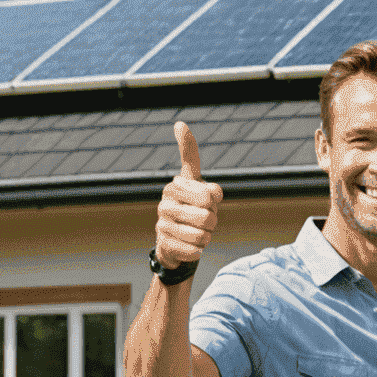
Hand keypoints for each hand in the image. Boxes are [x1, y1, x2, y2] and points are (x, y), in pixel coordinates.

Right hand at [154, 121, 222, 270]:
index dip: (214, 200)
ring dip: (206, 237)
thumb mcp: (202, 188)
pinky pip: (194, 251)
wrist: (176, 244)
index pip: (209, 193)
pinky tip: (191, 248)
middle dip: (213, 222)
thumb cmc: (194, 212)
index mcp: (176, 186)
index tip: (206, 198)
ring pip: (202, 235)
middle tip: (204, 222)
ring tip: (197, 234)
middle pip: (209, 215)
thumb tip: (179, 125)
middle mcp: (166, 202)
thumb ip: (201, 165)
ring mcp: (162, 223)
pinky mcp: (164, 244)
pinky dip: (198, 252)